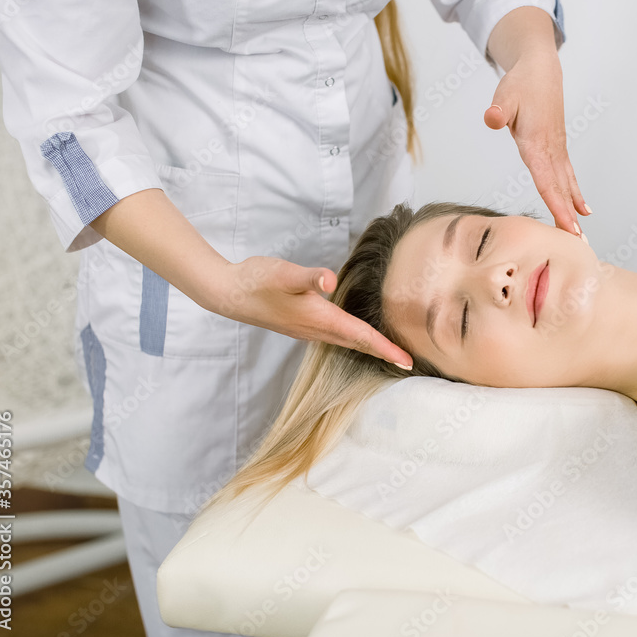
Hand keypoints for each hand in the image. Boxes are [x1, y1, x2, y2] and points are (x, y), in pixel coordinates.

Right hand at [204, 256, 413, 368]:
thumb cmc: (257, 280)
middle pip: (358, 345)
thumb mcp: (284, 273)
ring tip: (390, 351)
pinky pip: (334, 338)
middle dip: (384, 353)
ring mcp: (307, 330)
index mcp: (320, 320)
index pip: (362, 337)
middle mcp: (317, 330)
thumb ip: (309, 277)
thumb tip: (329, 280)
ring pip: (346, 343)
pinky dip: (352, 339)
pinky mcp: (300, 325)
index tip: (408, 362)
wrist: (228, 293)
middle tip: (408, 362)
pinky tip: (355, 334)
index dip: (386, 349)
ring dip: (369, 348)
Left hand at [483, 51, 590, 242]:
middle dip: (568, 217)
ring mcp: (556, 150)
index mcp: (536, 143)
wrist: (540, 70)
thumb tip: (492, 118)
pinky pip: (567, 176)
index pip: (547, 181)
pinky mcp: (557, 149)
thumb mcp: (505, 95)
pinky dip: (574, 194)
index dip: (557, 205)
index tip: (566, 226)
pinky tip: (582, 210)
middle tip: (578, 243)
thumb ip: (499, 109)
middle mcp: (550, 150)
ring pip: (566, 185)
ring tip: (581, 234)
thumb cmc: (520, 84)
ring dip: (573, 211)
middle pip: (560, 189)